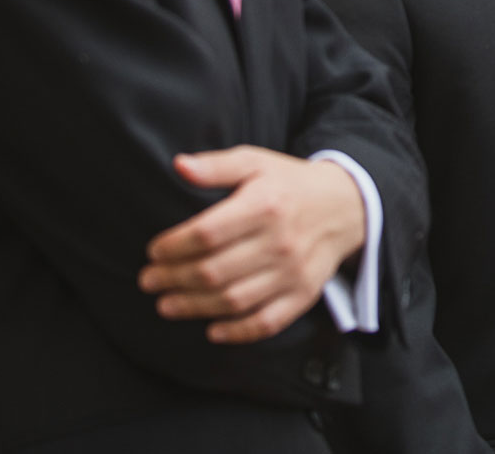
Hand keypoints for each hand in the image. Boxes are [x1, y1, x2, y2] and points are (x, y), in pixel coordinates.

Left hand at [139, 146, 366, 343]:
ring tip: (166, 305)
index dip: (173, 246)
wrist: (345, 205)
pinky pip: (267, 322)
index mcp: (265, 204)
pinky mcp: (303, 294)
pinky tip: (211, 330)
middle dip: (173, 279)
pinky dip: (237, 332)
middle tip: (149, 281)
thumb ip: (216, 166)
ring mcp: (293, 272)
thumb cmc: (289, 183)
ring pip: (234, 300)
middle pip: (214, 271)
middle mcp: (280, 241)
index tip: (154, 251)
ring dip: (193, 307)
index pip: (207, 233)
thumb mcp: (255, 162)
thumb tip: (178, 166)